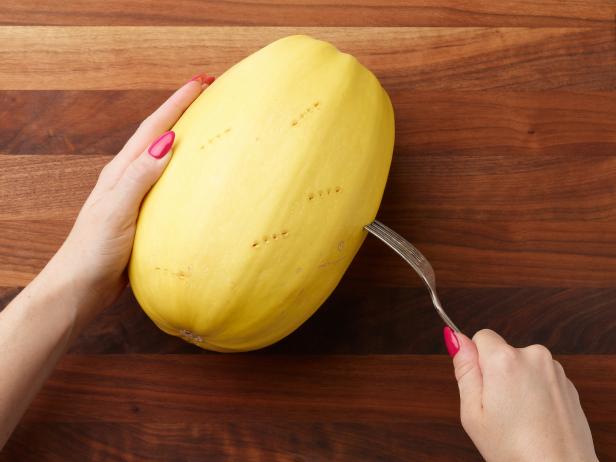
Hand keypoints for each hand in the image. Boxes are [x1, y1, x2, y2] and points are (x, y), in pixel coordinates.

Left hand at [43, 73, 213, 323]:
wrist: (80, 287)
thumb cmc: (94, 251)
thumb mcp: (116, 211)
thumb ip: (139, 177)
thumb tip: (167, 142)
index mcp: (121, 171)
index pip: (153, 128)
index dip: (177, 103)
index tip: (202, 81)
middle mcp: (128, 177)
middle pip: (158, 134)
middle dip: (182, 110)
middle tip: (210, 93)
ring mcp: (136, 195)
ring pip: (164, 157)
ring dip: (184, 136)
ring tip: (209, 126)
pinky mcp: (143, 214)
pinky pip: (169, 183)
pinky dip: (185, 170)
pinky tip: (199, 178)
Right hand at [444, 328, 597, 461]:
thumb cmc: (516, 450)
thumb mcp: (473, 412)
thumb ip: (464, 369)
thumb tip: (454, 337)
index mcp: (505, 360)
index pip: (481, 336)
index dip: (475, 361)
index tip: (481, 388)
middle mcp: (533, 356)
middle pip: (502, 352)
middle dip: (496, 374)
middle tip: (498, 409)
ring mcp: (555, 370)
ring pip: (522, 366)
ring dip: (517, 383)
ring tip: (519, 418)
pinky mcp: (568, 384)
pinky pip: (541, 379)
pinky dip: (536, 393)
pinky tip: (535, 419)